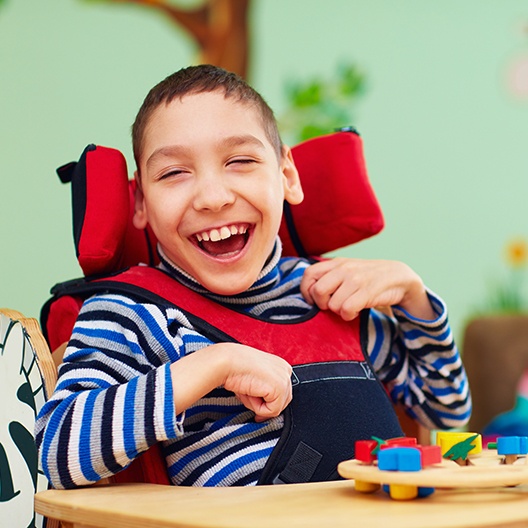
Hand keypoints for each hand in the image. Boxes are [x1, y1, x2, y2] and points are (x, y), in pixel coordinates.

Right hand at [220, 344, 292, 421]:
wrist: (227, 363)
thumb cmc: (235, 368)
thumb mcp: (254, 378)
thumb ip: (264, 390)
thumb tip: (265, 409)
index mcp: (280, 365)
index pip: (282, 392)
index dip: (267, 401)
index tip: (256, 402)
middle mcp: (285, 370)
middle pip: (282, 401)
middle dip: (264, 404)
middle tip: (248, 395)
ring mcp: (284, 379)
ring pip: (276, 407)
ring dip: (259, 405)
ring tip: (247, 391)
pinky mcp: (280, 388)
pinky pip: (272, 411)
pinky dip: (258, 408)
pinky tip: (250, 393)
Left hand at [300, 258, 435, 320]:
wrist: (399, 276)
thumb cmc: (368, 277)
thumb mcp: (347, 270)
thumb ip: (329, 276)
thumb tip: (309, 293)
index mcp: (336, 263)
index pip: (309, 274)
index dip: (306, 290)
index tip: (313, 300)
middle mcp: (344, 269)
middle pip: (318, 291)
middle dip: (322, 304)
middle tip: (332, 306)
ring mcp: (355, 280)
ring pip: (332, 305)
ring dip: (339, 311)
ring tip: (349, 306)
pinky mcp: (367, 292)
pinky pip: (346, 310)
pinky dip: (349, 315)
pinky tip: (357, 311)